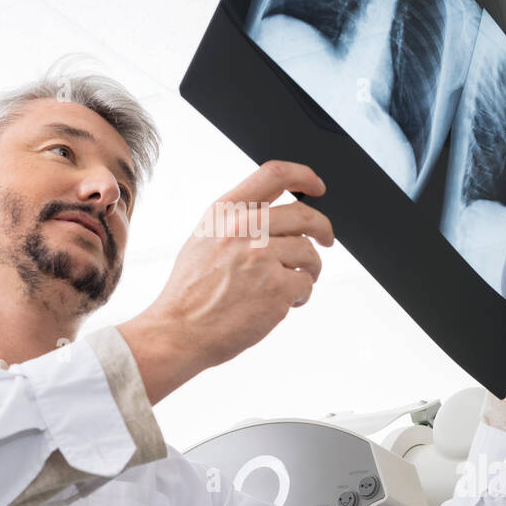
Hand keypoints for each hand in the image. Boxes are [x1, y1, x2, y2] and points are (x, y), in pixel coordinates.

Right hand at [118, 160, 333, 403]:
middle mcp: (244, 229)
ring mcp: (262, 258)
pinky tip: (282, 303)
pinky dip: (300, 295)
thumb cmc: (190, 292)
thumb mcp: (204, 239)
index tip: (316, 186)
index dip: (304, 176)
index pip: (274, 174)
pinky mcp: (277, 288)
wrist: (178, 331)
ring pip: (309, 253)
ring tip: (293, 284)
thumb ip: (236, 222)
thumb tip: (274, 215)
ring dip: (309, 269)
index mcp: (225, 212)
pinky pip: (306, 283)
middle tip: (326, 239)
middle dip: (323, 228)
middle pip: (305, 214)